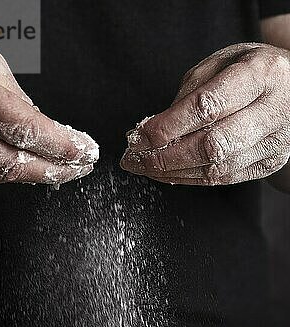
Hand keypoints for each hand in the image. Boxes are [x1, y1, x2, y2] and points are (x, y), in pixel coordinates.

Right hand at [0, 0, 97, 183]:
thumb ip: (18, 102)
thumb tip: (50, 138)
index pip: (20, 130)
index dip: (58, 146)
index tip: (83, 152)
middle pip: (7, 164)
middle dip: (50, 169)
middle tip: (77, 167)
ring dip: (29, 174)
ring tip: (56, 168)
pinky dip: (1, 169)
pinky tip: (22, 164)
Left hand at [121, 43, 289, 185]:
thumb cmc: (252, 72)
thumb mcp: (222, 64)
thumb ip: (190, 93)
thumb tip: (153, 129)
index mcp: (261, 75)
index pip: (208, 106)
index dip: (168, 125)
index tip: (139, 135)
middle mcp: (273, 111)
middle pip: (213, 144)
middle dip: (166, 156)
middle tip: (136, 158)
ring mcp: (274, 143)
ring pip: (217, 168)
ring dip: (173, 171)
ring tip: (144, 167)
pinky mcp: (267, 164)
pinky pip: (223, 179)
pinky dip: (189, 178)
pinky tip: (168, 172)